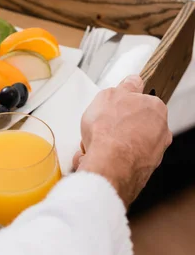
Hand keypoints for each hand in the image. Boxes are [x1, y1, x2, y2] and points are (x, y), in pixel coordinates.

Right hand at [73, 76, 171, 206]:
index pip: (141, 100)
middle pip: (134, 123)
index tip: (113, 105)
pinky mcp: (142, 172)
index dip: (123, 102)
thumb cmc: (109, 130)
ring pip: (127, 143)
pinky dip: (110, 158)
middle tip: (101, 124)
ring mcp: (153, 154)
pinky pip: (121, 160)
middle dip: (117, 124)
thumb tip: (132, 82)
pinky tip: (96, 155)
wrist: (108, 166)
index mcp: (156, 109)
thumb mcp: (111, 94)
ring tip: (93, 142)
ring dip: (110, 142)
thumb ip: (125, 87)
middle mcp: (161, 132)